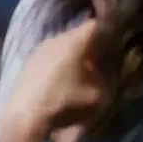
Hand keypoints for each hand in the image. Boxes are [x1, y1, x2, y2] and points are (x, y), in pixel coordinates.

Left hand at [0, 19, 105, 141]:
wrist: (25, 117)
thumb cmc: (65, 103)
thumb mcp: (100, 94)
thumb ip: (109, 76)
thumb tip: (111, 66)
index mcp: (74, 42)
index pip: (96, 25)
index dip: (108, 31)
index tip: (117, 41)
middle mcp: (55, 38)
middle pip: (78, 34)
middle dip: (92, 44)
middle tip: (103, 57)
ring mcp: (39, 48)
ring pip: (63, 44)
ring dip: (74, 53)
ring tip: (84, 69)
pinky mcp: (29, 61)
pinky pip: (51, 54)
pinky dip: (60, 61)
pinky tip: (63, 76)